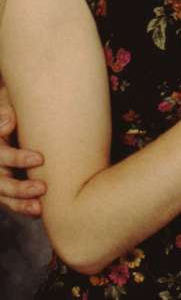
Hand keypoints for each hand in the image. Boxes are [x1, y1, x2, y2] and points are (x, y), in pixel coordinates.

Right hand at [0, 84, 43, 216]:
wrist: (13, 118)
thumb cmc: (11, 106)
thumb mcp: (5, 102)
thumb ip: (4, 110)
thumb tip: (10, 122)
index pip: (1, 155)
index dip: (18, 158)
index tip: (40, 159)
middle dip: (18, 188)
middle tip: (42, 188)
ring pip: (2, 195)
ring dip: (19, 203)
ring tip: (39, 208)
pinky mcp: (4, 186)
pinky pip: (9, 201)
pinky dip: (21, 207)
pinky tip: (38, 212)